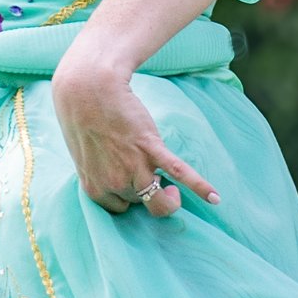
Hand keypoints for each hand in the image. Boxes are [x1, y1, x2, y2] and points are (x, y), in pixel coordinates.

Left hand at [51, 45, 217, 219]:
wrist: (88, 89)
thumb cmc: (83, 119)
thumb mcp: (86, 156)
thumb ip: (102, 171)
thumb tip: (119, 176)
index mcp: (94, 188)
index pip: (121, 208)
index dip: (129, 196)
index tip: (130, 180)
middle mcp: (114, 183)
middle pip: (140, 202)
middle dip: (143, 188)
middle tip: (143, 171)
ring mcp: (133, 167)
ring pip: (159, 200)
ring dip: (168, 195)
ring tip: (172, 189)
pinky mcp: (150, 148)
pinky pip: (179, 173)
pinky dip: (200, 186)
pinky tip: (215, 198)